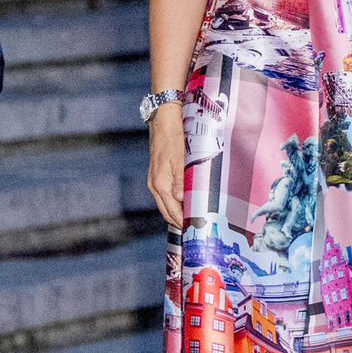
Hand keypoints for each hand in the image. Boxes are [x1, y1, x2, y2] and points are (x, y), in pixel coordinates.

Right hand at [147, 103, 185, 227]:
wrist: (163, 121)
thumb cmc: (173, 138)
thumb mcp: (181, 159)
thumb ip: (182, 182)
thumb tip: (182, 200)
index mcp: (160, 184)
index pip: (172, 212)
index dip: (183, 222)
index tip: (195, 231)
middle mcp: (155, 185)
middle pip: (167, 211)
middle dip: (180, 222)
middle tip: (195, 230)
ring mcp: (155, 180)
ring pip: (165, 204)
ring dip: (177, 213)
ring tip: (192, 219)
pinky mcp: (157, 175)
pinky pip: (165, 195)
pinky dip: (174, 203)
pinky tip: (185, 203)